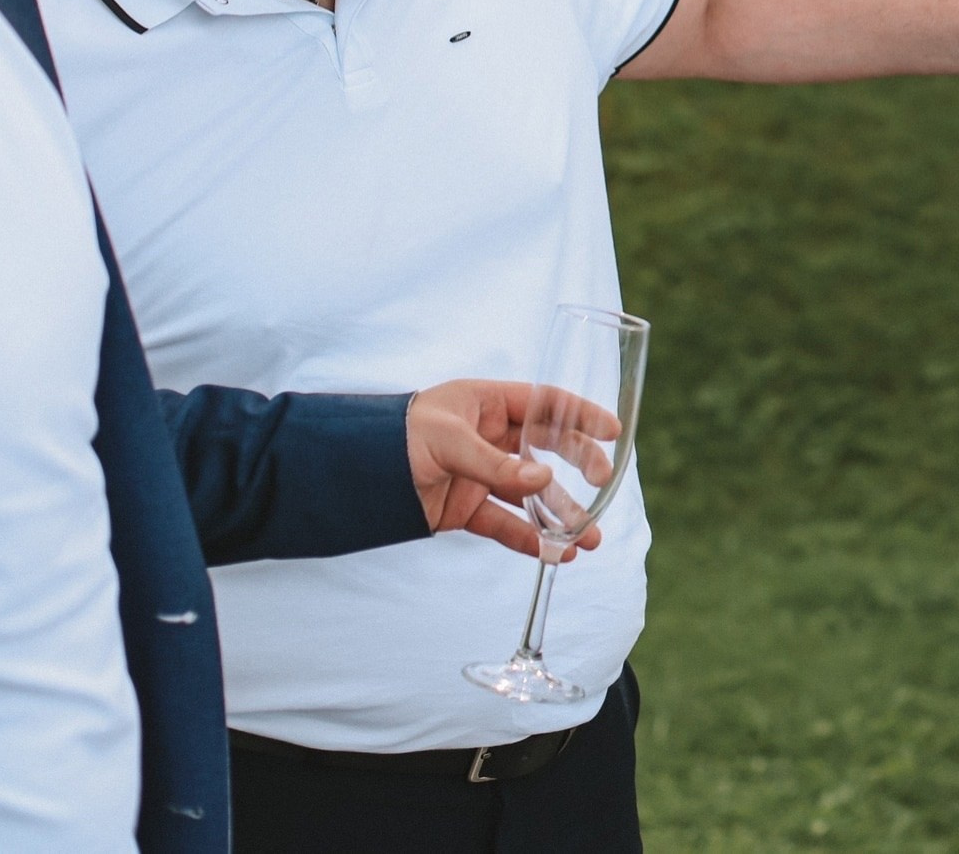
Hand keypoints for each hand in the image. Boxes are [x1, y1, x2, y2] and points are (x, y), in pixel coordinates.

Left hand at [406, 379, 619, 560]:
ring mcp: (480, 474)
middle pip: (549, 449)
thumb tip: (544, 481)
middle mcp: (490, 437)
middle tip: (603, 485)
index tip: (613, 432)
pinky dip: (530, 540)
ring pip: (533, 495)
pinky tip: (553, 554)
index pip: (545, 403)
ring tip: (589, 539)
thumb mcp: (445, 441)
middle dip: (580, 467)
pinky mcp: (466, 508)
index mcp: (487, 403)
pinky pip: (506, 524)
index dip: (581, 415)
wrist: (345, 477)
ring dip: (561, 516)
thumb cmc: (392, 438)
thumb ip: (494, 464)